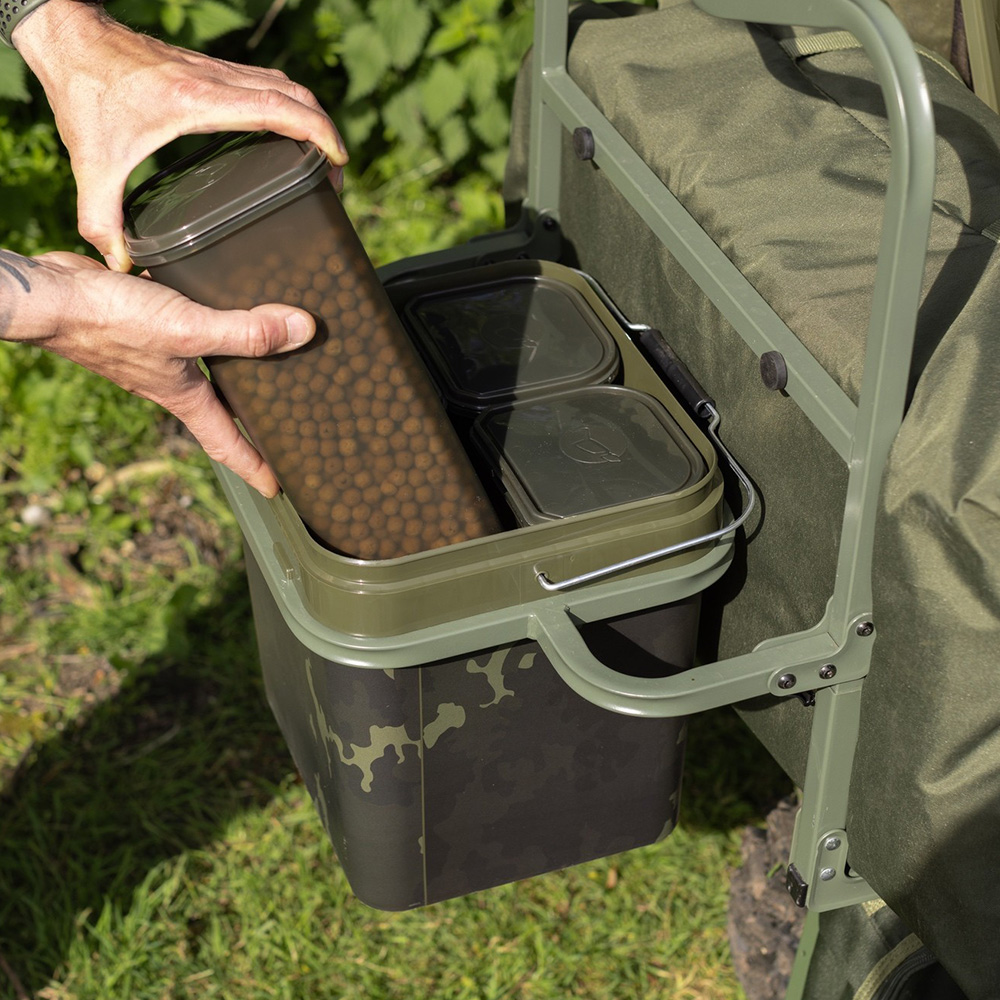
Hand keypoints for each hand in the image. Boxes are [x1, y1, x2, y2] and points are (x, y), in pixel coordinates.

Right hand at [1, 250, 316, 496]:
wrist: (50, 296)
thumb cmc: (110, 322)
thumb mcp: (188, 330)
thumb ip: (245, 333)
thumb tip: (302, 331)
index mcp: (183, 396)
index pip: (226, 443)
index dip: (254, 466)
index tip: (276, 487)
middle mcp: (169, 381)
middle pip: (218, 408)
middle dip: (248, 419)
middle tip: (281, 425)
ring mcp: (152, 354)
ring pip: (202, 365)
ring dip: (229, 367)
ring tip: (261, 363)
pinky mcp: (140, 323)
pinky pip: (181, 328)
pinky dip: (203, 322)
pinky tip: (218, 303)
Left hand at [13, 0, 347, 271]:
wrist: (70, 40)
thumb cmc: (84, 94)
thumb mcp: (92, 163)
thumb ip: (101, 218)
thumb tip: (119, 263)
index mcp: (199, 103)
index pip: (278, 108)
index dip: (318, 132)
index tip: (338, 161)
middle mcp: (214, 82)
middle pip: (293, 94)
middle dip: (325, 129)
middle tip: (336, 169)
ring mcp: (214, 72)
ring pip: (282, 83)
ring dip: (309, 113)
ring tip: (320, 152)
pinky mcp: (208, 71)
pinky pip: (263, 82)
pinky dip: (286, 105)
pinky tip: (283, 132)